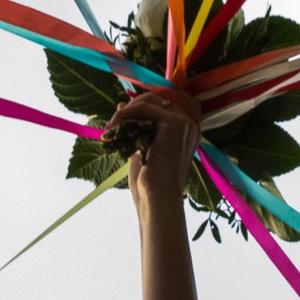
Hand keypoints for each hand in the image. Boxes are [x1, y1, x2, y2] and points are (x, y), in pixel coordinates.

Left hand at [104, 89, 201, 208]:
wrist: (157, 199)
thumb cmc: (149, 184)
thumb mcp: (141, 150)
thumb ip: (136, 128)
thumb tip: (121, 105)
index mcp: (185, 133)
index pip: (160, 108)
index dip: (137, 110)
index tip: (118, 122)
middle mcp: (188, 125)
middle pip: (155, 101)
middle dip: (130, 109)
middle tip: (112, 125)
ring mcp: (183, 122)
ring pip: (147, 102)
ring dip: (124, 113)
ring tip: (110, 129)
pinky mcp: (173, 122)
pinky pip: (143, 107)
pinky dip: (124, 114)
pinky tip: (113, 129)